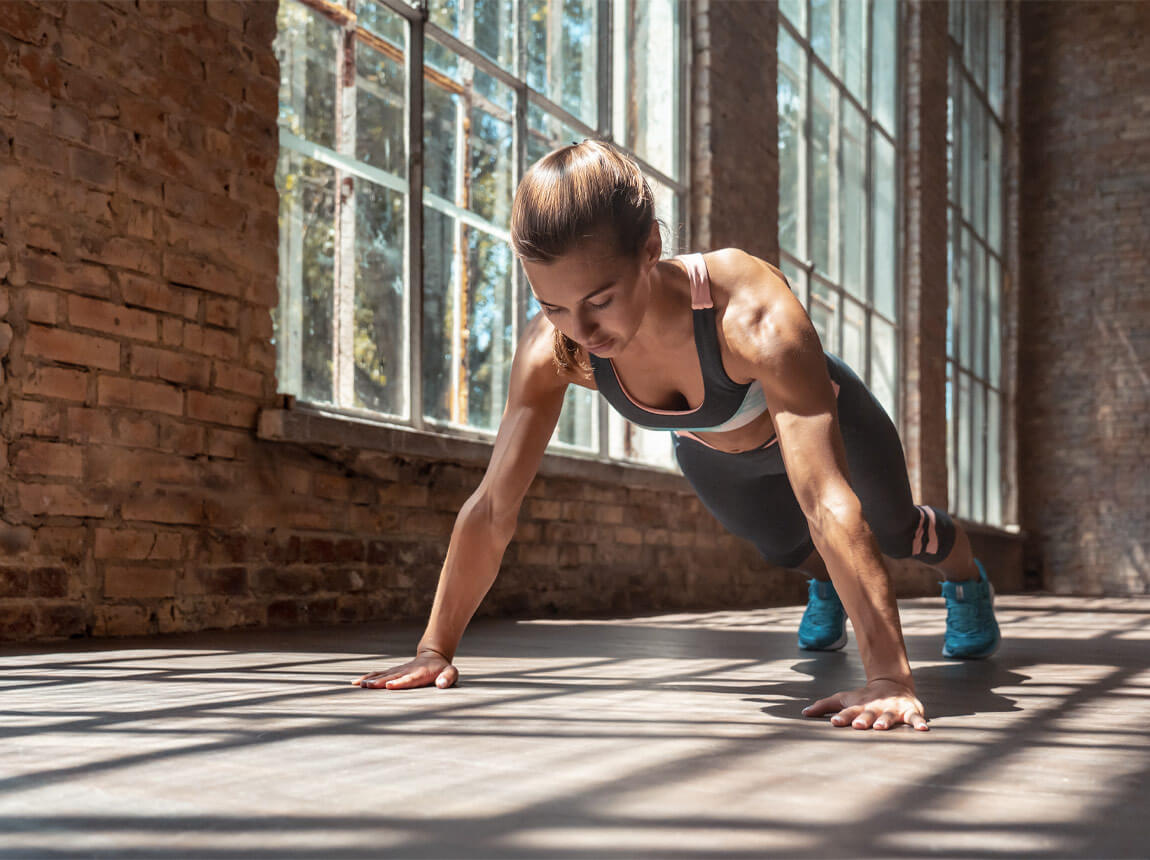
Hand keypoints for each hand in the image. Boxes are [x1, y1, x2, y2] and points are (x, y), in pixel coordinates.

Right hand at [353, 649, 457, 689]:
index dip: (400, 682)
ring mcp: (398, 671)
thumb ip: (448, 678)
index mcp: (419, 673)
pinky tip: (355, 683)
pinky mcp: (392, 672)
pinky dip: (366, 678)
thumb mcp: (451, 673)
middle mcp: (406, 671)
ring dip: (370, 680)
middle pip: (391, 677)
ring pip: (382, 675)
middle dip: (379, 682)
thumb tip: (442, 685)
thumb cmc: (442, 669)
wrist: (433, 656)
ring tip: (359, 685)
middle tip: (367, 686)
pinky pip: (377, 674)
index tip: (389, 686)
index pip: (409, 679)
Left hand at [801, 678, 927, 730]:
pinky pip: (915, 718)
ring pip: (889, 716)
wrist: (892, 684)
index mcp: (860, 706)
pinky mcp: (909, 711)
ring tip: (881, 727)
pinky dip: (919, 722)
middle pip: (869, 714)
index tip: (833, 722)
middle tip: (858, 725)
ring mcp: (893, 709)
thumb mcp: (844, 699)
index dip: (841, 716)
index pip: (848, 712)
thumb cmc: (864, 698)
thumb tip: (803, 712)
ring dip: (885, 721)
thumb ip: (825, 705)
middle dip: (863, 719)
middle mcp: (876, 708)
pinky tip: (923, 729)